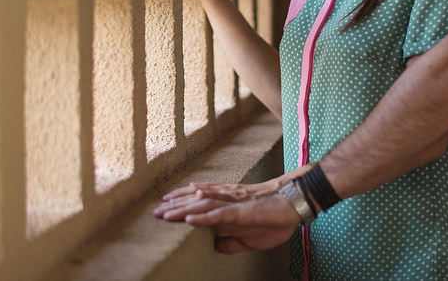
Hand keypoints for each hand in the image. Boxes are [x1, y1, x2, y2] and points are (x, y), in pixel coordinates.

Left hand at [155, 189, 299, 253]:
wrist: (293, 206)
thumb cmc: (273, 220)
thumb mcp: (248, 238)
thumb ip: (230, 242)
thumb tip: (214, 246)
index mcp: (227, 206)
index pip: (199, 203)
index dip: (181, 204)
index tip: (164, 207)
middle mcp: (226, 201)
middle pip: (195, 201)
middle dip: (175, 206)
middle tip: (154, 212)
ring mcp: (233, 204)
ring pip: (202, 204)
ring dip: (182, 209)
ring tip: (165, 214)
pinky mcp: (242, 212)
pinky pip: (219, 213)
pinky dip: (203, 216)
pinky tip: (190, 219)